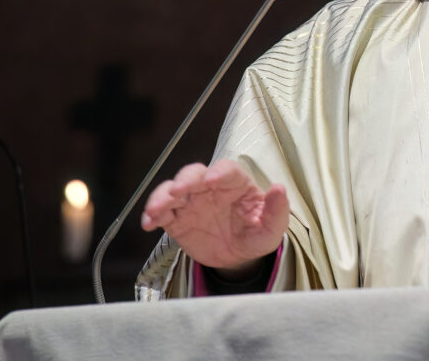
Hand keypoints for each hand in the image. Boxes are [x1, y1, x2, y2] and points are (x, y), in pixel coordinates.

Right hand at [140, 159, 288, 270]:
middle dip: (186, 180)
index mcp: (236, 184)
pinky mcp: (176, 219)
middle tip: (179, 190)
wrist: (237, 257)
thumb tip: (279, 189)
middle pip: (194, 174)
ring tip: (158, 209)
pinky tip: (148, 223)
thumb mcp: (272, 228)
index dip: (219, 172)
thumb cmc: (256, 235)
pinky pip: (161, 212)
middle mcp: (210, 187)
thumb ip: (277, 210)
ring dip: (163, 195)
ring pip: (172, 189)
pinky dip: (152, 214)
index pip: (227, 170)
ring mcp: (191, 202)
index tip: (212, 179)